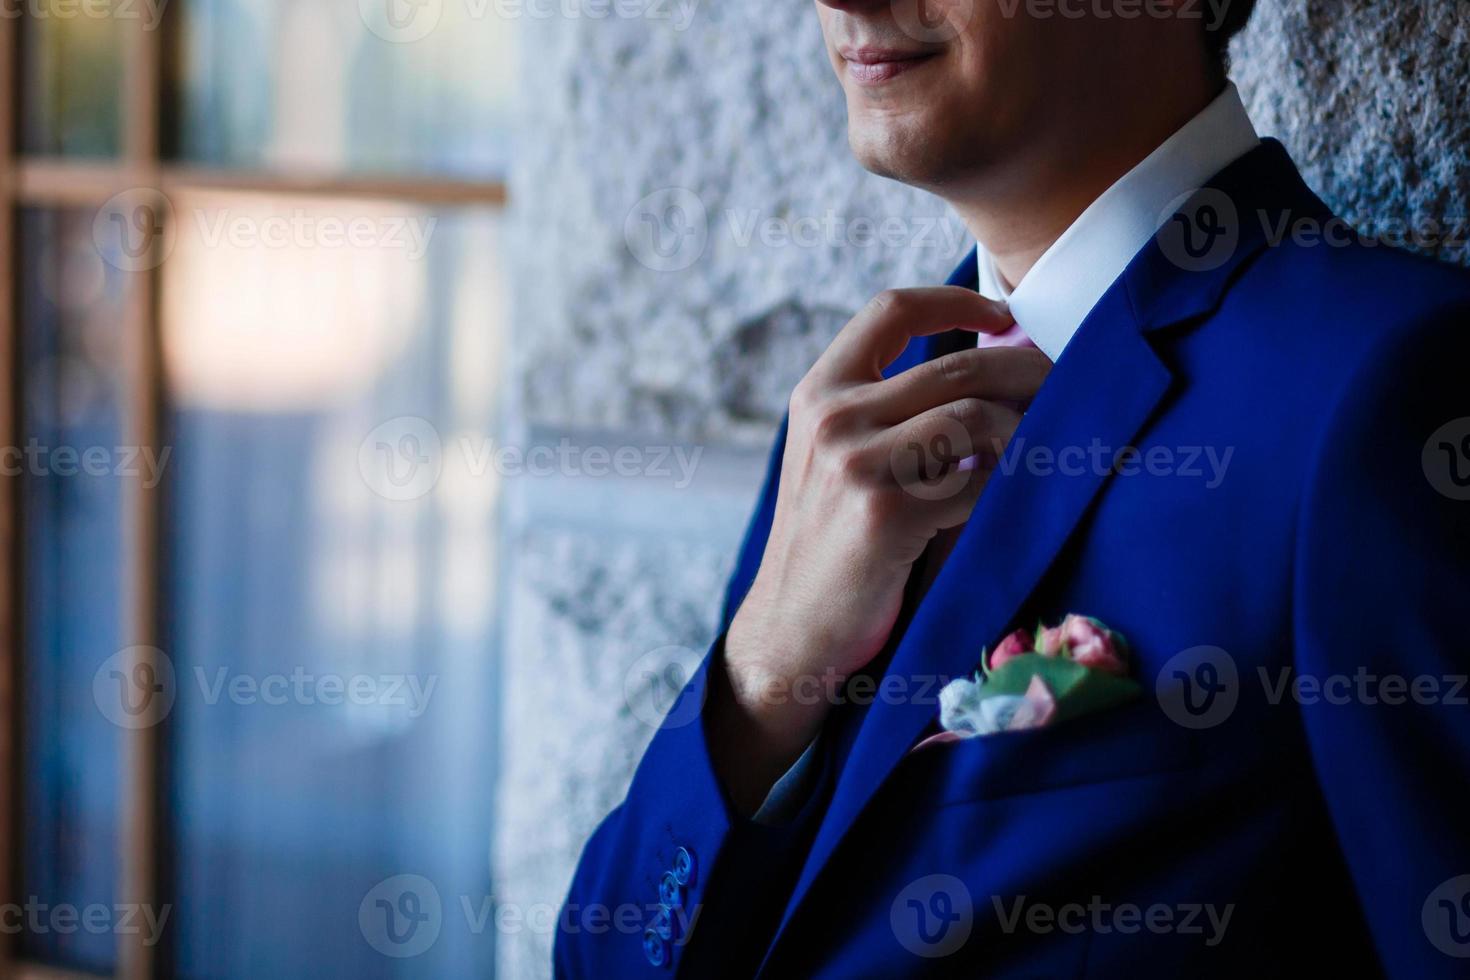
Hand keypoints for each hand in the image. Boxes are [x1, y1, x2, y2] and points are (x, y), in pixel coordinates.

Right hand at [709, 287, 1051, 811]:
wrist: (792, 628)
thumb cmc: (831, 542)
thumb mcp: (835, 458)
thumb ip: (889, 410)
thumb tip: (994, 364)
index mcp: (818, 393)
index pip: (891, 310)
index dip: (957, 299)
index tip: (1004, 315)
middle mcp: (832, 418)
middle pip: (958, 365)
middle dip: (1028, 373)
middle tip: (1064, 393)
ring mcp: (855, 465)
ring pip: (976, 416)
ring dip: (1025, 434)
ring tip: (1041, 454)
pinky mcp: (885, 515)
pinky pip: (979, 481)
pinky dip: (1009, 487)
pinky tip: (1015, 499)